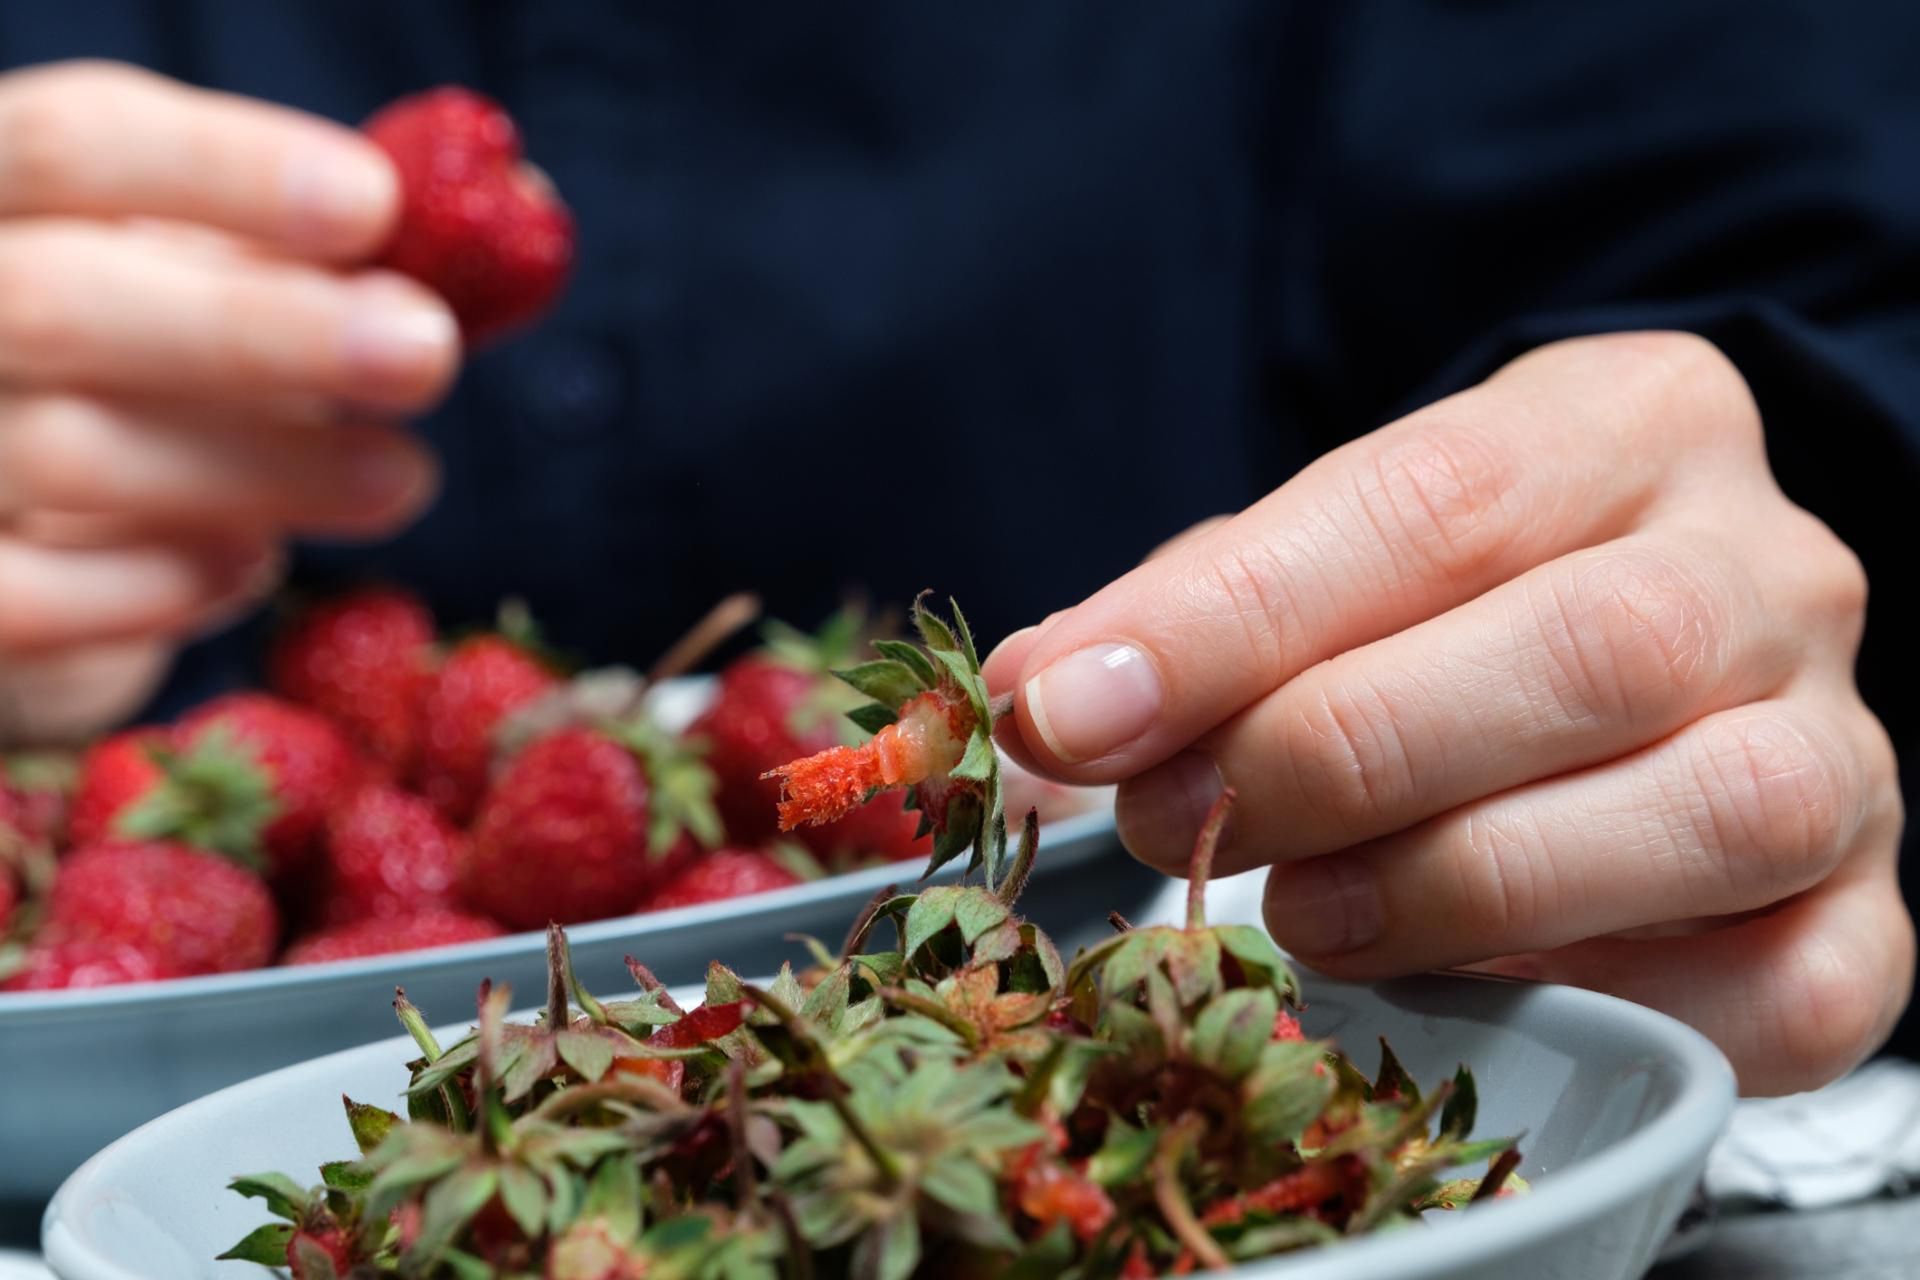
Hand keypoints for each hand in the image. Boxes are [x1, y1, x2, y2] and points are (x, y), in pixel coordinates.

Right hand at [0, 62, 458, 740]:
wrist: (16, 539)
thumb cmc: (138, 373)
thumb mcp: (200, 284)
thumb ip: (298, 260)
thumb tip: (476, 242)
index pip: (67, 143)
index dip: (222, 169)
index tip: (375, 204)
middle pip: (58, 299)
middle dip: (261, 329)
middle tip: (426, 353)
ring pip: (72, 452)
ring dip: (267, 470)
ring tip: (398, 478)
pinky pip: (40, 597)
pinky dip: (171, 583)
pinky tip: (253, 561)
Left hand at [986, 332, 1909, 1094]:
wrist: (1648, 671)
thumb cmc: (1449, 610)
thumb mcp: (1318, 564)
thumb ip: (1196, 619)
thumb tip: (1039, 696)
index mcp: (1626, 426)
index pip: (1431, 503)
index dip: (1233, 622)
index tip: (1070, 710)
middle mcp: (1768, 570)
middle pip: (1586, 649)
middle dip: (1337, 754)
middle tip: (1176, 825)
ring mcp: (1843, 748)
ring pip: (1705, 814)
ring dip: (1461, 884)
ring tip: (1302, 913)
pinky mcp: (1868, 919)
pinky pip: (1781, 988)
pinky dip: (1607, 1003)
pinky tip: (1471, 989)